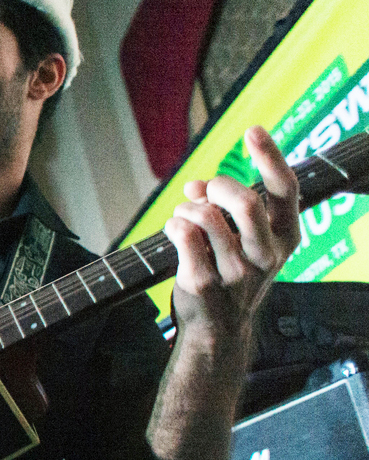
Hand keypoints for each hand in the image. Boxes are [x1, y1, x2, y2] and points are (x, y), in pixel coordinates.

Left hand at [164, 125, 299, 345]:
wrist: (219, 328)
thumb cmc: (232, 274)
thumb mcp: (242, 240)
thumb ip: (225, 207)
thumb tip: (197, 185)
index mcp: (285, 238)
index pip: (286, 190)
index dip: (270, 156)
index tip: (253, 130)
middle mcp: (266, 255)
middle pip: (244, 201)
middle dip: (218, 185)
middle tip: (206, 191)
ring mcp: (235, 272)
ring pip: (206, 216)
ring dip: (188, 208)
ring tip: (186, 217)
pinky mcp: (204, 283)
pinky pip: (183, 235)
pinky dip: (174, 224)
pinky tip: (175, 230)